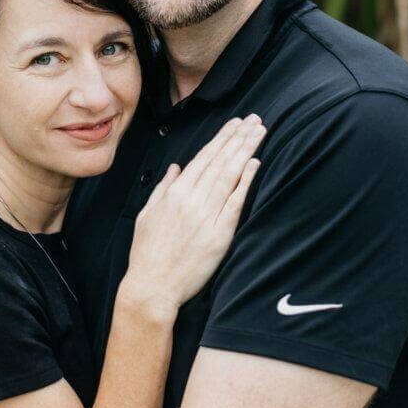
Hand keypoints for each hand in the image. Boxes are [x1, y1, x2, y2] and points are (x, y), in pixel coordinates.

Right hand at [123, 115, 264, 318]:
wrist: (153, 287)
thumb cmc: (148, 253)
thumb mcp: (147, 214)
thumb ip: (163, 188)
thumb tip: (175, 168)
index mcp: (174, 193)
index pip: (203, 158)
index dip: (221, 138)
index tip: (235, 124)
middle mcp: (191, 200)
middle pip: (220, 161)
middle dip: (238, 138)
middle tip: (255, 120)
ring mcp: (206, 216)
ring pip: (230, 175)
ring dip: (246, 151)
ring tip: (259, 133)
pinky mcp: (219, 235)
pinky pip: (235, 203)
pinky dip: (245, 181)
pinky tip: (255, 164)